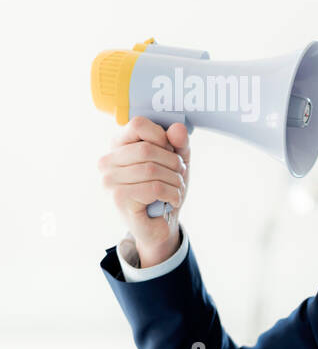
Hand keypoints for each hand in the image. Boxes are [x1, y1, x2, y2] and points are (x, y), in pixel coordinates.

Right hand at [98, 118, 189, 265]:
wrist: (160, 224)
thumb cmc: (164, 189)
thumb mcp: (176, 162)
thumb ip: (179, 143)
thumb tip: (178, 128)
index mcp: (118, 146)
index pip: (138, 124)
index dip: (161, 136)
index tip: (171, 151)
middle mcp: (107, 161)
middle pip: (148, 149)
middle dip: (173, 163)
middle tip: (179, 175)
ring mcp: (109, 180)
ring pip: (152, 169)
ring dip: (175, 181)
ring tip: (176, 189)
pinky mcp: (118, 197)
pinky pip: (154, 188)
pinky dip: (172, 194)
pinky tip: (172, 200)